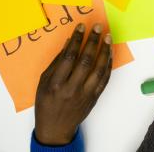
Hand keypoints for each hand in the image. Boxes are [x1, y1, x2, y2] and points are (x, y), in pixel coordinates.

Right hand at [35, 23, 111, 145]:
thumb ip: (57, 61)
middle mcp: (71, 89)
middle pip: (86, 60)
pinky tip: (109, 54)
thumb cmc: (46, 102)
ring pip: (99, 69)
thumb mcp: (44, 81)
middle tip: (98, 27)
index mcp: (56, 83)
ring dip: (105, 52)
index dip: (77, 39)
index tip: (82, 27)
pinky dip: (108, 66)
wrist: (55, 128)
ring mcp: (85, 94)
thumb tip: (70, 42)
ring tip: (108, 37)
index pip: (69, 56)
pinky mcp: (94, 98)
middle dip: (93, 41)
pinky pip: (104, 80)